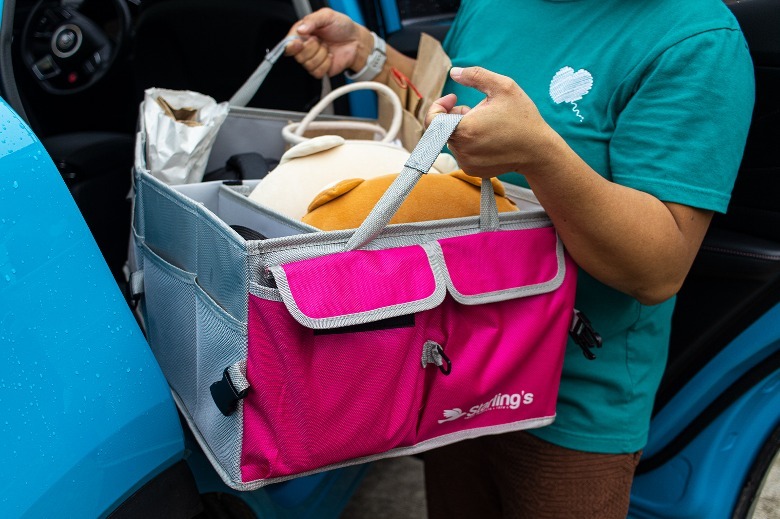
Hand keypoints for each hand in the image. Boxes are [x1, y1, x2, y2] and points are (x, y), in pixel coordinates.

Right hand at [285, 8, 371, 78]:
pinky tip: (330, 56)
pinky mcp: (320, 70)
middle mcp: (305, 48)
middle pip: (298, 56)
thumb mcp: (327, 16)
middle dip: (312, 47)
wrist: (356, 41)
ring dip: (321, 55)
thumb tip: (300, 29)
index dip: (291, 46)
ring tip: (327, 47)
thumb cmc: (342, 27)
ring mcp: (312, 60)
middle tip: (321, 40)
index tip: (299, 43)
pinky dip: (326, 64)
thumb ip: (312, 20)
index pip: (288, 44)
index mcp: (302, 33)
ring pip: (308, 64)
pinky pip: (317, 72)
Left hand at [426, 66, 557, 178]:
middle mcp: (461, 150)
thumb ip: (476, 76)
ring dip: (462, 128)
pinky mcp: (472, 170)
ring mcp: (466, 163)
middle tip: (475, 108)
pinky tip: (488, 137)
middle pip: (443, 129)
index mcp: (464, 130)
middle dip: (454, 115)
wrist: (537, 151)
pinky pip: (462, 152)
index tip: (453, 98)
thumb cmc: (522, 118)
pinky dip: (469, 142)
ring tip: (485, 122)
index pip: (432, 121)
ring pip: (453, 140)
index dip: (438, 106)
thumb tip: (454, 72)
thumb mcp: (503, 88)